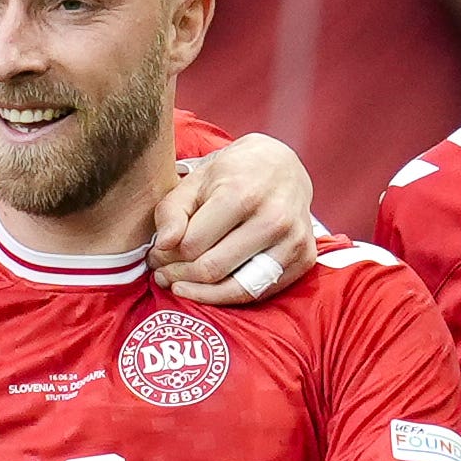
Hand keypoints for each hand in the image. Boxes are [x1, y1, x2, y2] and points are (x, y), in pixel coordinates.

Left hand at [152, 133, 316, 305]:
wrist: (283, 166)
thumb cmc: (233, 174)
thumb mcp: (196, 180)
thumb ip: (171, 211)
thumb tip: (163, 247)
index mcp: (242, 194)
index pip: (192, 245)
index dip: (166, 256)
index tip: (156, 256)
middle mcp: (273, 218)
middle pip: (213, 269)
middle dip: (179, 276)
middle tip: (164, 274)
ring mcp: (294, 240)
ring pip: (238, 288)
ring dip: (202, 294)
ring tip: (181, 286)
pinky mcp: (305, 258)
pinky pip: (261, 293)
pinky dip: (231, 295)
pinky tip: (211, 288)